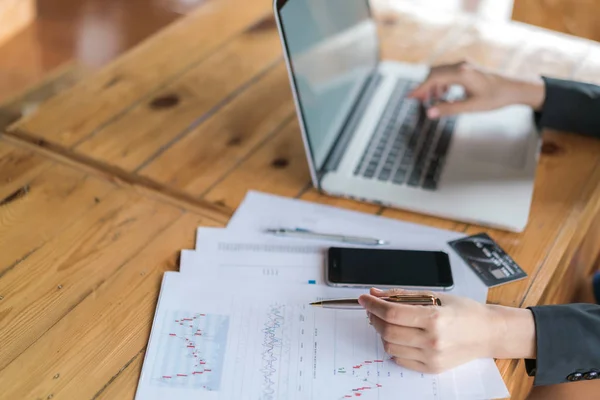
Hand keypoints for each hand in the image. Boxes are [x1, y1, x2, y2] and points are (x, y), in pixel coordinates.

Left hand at [358, 287, 536, 373]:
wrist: (488, 333)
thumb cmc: (465, 311)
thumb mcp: (435, 296)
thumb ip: (403, 295)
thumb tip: (377, 293)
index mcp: (434, 318)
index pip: (392, 313)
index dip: (373, 305)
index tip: (364, 298)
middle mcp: (432, 340)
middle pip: (388, 331)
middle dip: (374, 317)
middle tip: (372, 308)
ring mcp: (432, 357)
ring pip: (390, 346)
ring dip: (382, 332)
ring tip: (387, 321)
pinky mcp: (431, 368)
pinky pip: (400, 359)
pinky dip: (393, 346)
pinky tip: (399, 335)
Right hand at [408, 61, 545, 118]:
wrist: (514, 89)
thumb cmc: (495, 98)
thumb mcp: (471, 107)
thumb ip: (448, 109)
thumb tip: (429, 114)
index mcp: (461, 73)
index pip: (433, 79)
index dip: (419, 89)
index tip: (408, 97)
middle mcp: (461, 65)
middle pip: (434, 73)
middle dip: (425, 88)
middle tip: (418, 102)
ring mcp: (464, 64)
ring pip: (440, 72)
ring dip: (433, 86)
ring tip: (434, 101)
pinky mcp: (467, 67)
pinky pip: (447, 72)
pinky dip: (441, 83)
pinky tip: (444, 94)